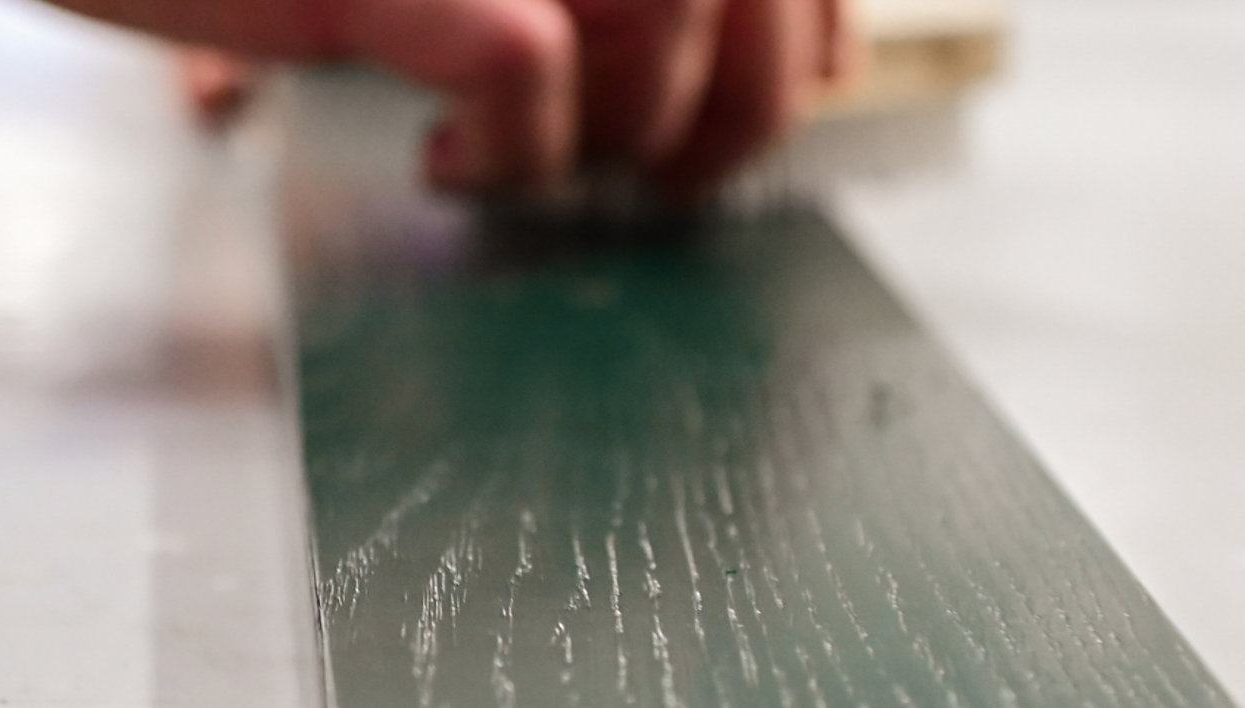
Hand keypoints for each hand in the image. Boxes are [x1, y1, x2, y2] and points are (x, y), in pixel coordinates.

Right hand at [50, 0, 843, 198]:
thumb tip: (786, 52)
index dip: (807, 20)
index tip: (794, 83)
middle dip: (745, 102)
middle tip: (666, 178)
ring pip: (670, 9)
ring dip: (628, 129)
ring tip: (527, 165)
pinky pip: (525, 64)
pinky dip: (510, 147)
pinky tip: (437, 160)